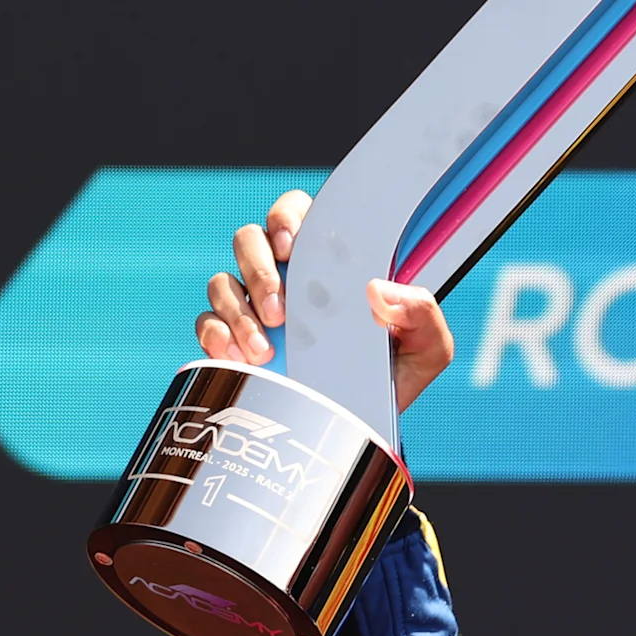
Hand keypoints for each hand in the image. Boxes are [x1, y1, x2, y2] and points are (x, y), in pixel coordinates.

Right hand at [193, 189, 456, 412]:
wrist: (370, 421)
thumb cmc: (399, 372)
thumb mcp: (428, 346)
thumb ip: (421, 313)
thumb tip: (380, 292)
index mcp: (329, 263)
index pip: (297, 214)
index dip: (286, 218)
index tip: (292, 247)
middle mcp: (287, 276)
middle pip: (249, 241)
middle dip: (258, 270)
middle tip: (280, 312)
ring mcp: (256, 306)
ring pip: (222, 282)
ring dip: (237, 311)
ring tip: (264, 350)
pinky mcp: (234, 339)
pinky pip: (207, 323)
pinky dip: (215, 336)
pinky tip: (238, 357)